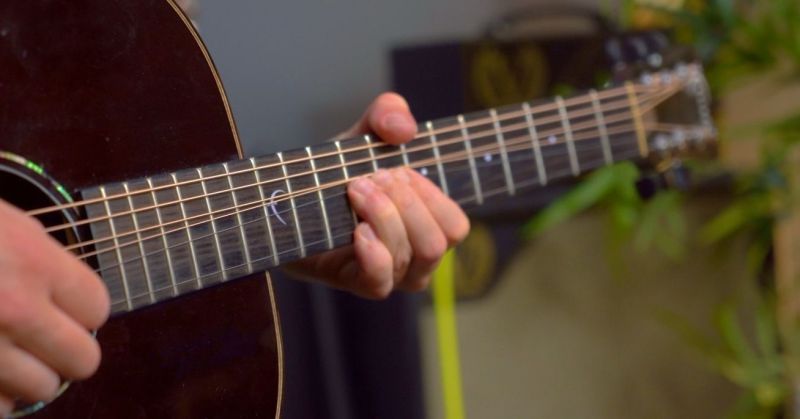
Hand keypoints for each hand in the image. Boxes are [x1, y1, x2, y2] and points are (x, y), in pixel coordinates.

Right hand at [0, 200, 108, 414]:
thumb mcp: (1, 222)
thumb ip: (38, 252)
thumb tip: (71, 289)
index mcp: (32, 260)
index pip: (97, 308)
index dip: (81, 310)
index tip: (63, 307)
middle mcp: (14, 307)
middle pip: (83, 359)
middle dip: (66, 351)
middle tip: (42, 339)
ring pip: (40, 389)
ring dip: (28, 377)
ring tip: (8, 353)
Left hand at [286, 93, 469, 298]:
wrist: (288, 200)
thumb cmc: (337, 173)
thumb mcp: (363, 134)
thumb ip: (388, 114)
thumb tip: (405, 129)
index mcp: (426, 228)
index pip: (455, 227)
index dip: (430, 196)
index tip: (394, 170)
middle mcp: (414, 259)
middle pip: (436, 243)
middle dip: (405, 203)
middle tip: (370, 179)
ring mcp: (389, 276)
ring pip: (410, 256)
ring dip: (384, 215)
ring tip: (355, 190)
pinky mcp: (356, 283)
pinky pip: (380, 281)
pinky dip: (373, 252)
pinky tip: (357, 229)